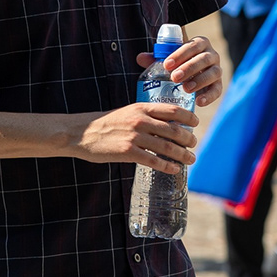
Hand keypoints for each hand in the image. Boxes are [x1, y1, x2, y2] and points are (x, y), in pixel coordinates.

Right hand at [71, 101, 197, 173]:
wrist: (81, 132)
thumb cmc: (106, 123)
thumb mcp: (127, 112)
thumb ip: (145, 116)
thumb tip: (166, 125)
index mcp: (141, 107)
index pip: (172, 110)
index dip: (188, 117)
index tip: (195, 124)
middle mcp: (140, 120)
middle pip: (174, 130)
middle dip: (188, 139)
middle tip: (194, 144)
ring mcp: (134, 137)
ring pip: (166, 146)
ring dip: (182, 154)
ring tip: (191, 159)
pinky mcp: (127, 152)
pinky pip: (153, 161)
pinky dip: (167, 166)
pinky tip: (174, 169)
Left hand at [137, 36, 223, 108]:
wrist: (189, 76)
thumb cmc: (176, 64)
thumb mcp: (166, 60)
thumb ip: (154, 58)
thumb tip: (140, 58)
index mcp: (199, 44)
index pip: (192, 46)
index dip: (180, 54)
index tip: (167, 65)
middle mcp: (211, 55)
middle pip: (203, 59)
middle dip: (189, 68)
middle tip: (174, 77)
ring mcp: (217, 70)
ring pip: (213, 73)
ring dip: (200, 81)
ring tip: (186, 89)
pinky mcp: (218, 85)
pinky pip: (217, 90)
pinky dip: (209, 96)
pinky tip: (199, 102)